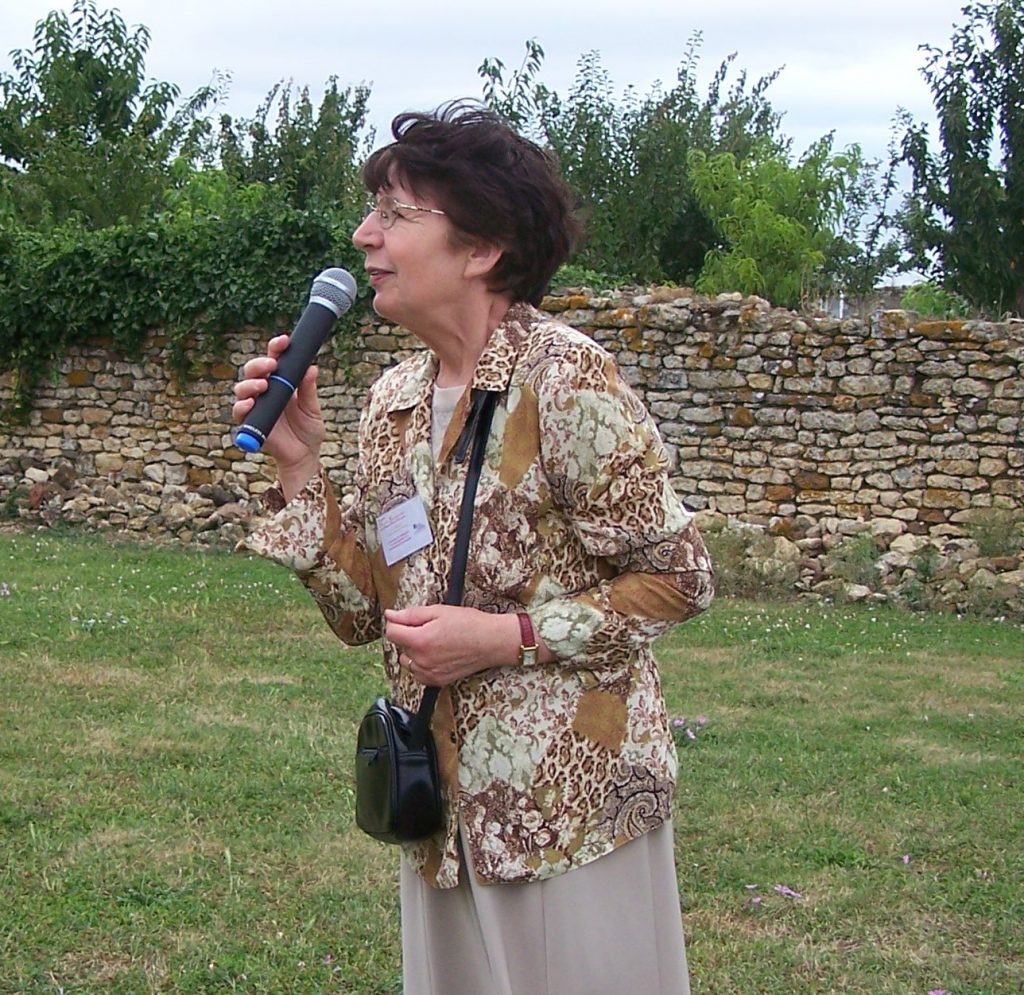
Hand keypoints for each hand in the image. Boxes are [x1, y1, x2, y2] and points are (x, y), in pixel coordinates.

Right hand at [232, 334, 325, 497]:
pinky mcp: (250, 423)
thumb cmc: (308, 430)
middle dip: (259, 363)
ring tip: (264, 384)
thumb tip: (311, 368)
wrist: (304, 456)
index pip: (274, 359)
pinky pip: (240, 412)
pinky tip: (252, 403)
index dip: (276, 347)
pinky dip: (243, 406)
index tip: (284, 340)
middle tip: (272, 364)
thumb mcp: (313, 408)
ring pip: (242, 388)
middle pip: (253, 370)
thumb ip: (309, 390)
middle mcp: (265, 391)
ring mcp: (255, 406)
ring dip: (250, 383)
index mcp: (281, 382)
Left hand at [384, 605, 525, 685]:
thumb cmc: (469, 623)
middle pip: (400, 646)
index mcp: (420, 640)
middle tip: (430, 628)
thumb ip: (410, 615)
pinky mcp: (437, 681)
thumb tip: (390, 615)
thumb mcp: (438, 611)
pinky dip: (421, 664)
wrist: (492, 642)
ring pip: (407, 661)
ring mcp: (429, 673)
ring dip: (414, 651)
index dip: (396, 622)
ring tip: (434, 642)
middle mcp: (422, 660)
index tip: (404, 619)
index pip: (391, 632)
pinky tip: (436, 655)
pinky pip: (417, 673)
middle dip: (409, 635)